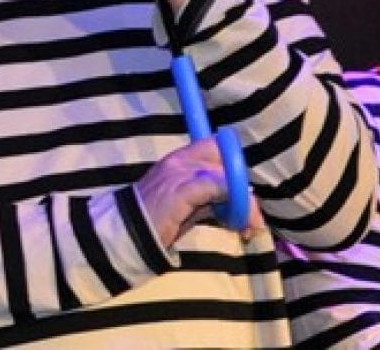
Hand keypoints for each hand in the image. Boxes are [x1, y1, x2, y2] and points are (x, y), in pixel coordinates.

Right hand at [135, 137, 264, 247]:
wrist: (126, 232)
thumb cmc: (157, 220)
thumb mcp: (188, 204)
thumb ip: (210, 197)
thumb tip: (239, 201)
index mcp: (182, 158)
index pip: (218, 146)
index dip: (236, 168)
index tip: (244, 196)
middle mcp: (182, 159)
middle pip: (227, 160)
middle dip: (246, 192)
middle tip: (253, 220)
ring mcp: (181, 172)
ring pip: (227, 174)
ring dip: (244, 203)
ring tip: (248, 227)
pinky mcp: (181, 189)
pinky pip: (216, 186)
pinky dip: (232, 201)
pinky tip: (234, 222)